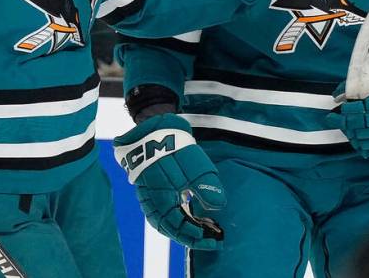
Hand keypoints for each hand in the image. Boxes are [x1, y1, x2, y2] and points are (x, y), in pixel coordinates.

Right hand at [113, 114, 225, 249]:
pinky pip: (163, 212)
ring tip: (203, 230)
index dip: (195, 236)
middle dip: (191, 236)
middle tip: (212, 239)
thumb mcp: (194, 166)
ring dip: (184, 228)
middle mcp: (152, 203)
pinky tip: (191, 215)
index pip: (177, 229)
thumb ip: (206, 187)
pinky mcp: (152, 190)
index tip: (213, 237)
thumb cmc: (173, 148)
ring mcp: (150, 197)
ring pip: (166, 221)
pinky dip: (177, 217)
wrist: (153, 130)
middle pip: (171, 229)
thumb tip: (219, 207)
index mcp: (161, 201)